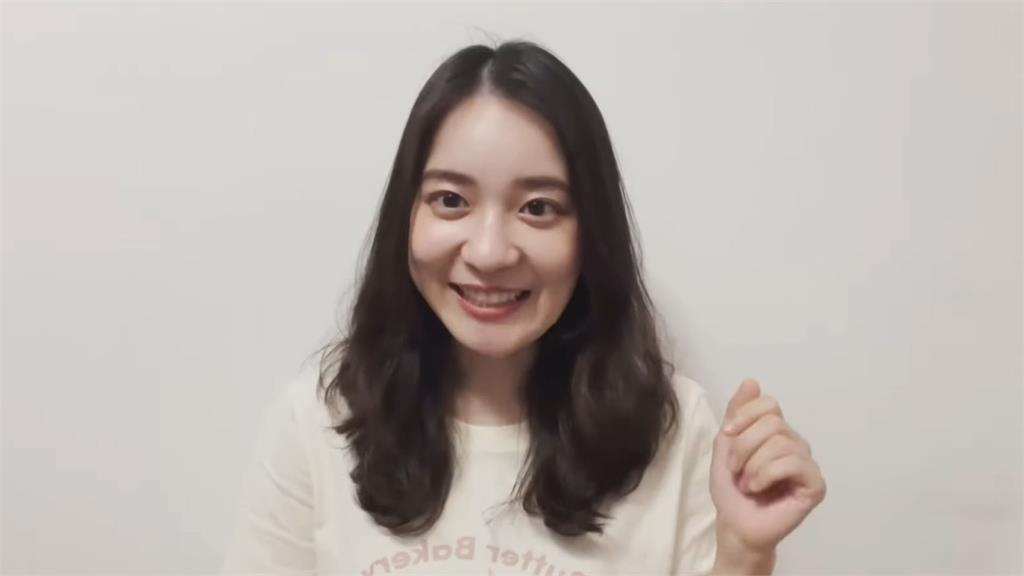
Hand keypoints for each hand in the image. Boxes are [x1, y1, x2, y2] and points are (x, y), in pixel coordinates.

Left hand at [710, 378, 826, 559]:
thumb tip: (752, 381)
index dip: (744, 416)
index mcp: (777, 431)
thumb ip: (737, 412)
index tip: (727, 434)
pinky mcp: (815, 484)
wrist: (735, 524)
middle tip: (736, 469)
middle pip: (772, 423)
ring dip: (752, 465)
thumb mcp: (725, 444)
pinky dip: (766, 475)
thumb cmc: (731, 488)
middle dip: (743, 446)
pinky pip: (792, 463)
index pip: (768, 403)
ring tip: (747, 483)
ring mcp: (807, 463)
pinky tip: (760, 489)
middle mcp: (795, 443)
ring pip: (780, 443)